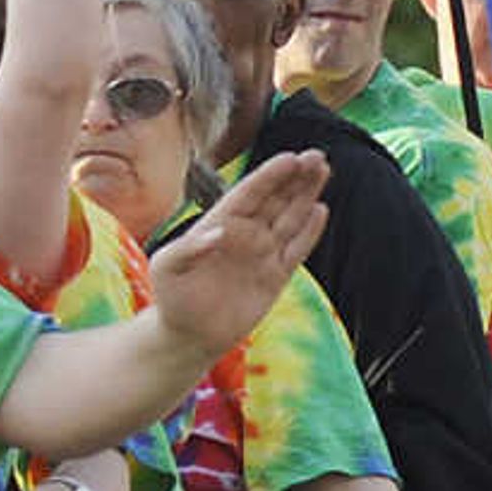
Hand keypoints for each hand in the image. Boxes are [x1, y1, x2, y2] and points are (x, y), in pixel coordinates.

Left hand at [146, 150, 329, 357]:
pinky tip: (321, 210)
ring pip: (290, 217)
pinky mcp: (275, 275)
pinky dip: (309, 231)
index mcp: (219, 223)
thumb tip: (218, 231)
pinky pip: (296, 249)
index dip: (270, 176)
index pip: (249, 193)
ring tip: (324, 170)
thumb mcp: (168, 268)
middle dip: (295, 177)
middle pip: (275, 199)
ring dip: (306, 195)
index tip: (290, 158)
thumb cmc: (172, 297)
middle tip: (316, 156)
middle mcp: (244, 233)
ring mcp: (262, 253)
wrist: (188, 334)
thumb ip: (189, 248)